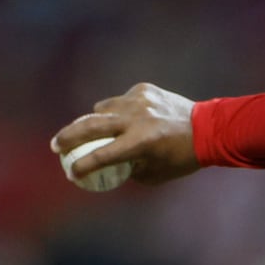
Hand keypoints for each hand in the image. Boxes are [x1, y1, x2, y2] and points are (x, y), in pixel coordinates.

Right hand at [50, 82, 199, 188]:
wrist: (208, 128)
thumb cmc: (182, 158)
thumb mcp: (156, 174)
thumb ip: (129, 170)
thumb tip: (107, 165)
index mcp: (141, 143)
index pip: (103, 155)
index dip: (83, 165)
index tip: (71, 172)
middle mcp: (137, 119)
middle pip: (91, 125)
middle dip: (69, 137)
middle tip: (56, 146)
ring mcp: (139, 100)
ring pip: (103, 109)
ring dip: (95, 122)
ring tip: (94, 132)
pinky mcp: (143, 89)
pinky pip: (120, 101)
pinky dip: (118, 111)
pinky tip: (126, 119)